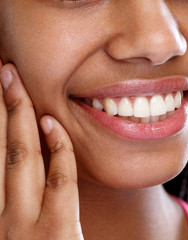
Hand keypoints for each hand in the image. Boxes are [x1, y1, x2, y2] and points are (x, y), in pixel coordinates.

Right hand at [0, 61, 83, 239]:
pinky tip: (48, 121)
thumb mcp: (17, 230)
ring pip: (18, 158)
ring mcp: (23, 226)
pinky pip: (58, 181)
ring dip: (15, 116)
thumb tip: (29, 158)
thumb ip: (17, 198)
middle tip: (0, 71)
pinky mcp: (57, 233)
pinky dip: (55, 149)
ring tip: (12, 81)